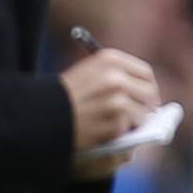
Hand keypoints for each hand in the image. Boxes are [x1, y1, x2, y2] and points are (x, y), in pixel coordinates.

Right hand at [62, 47, 159, 167]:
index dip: (147, 87)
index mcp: (110, 59)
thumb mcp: (87, 74)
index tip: (145, 97)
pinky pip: (130, 129)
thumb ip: (115, 76)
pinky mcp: (116, 120)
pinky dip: (121, 133)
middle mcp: (117, 76)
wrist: (41, 114)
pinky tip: (104, 132)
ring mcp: (118, 99)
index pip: (145, 73)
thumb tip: (146, 92)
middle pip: (151, 93)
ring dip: (134, 123)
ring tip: (115, 125)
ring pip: (143, 114)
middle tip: (141, 116)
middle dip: (147, 106)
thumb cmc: (62, 96)